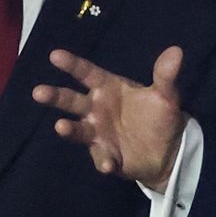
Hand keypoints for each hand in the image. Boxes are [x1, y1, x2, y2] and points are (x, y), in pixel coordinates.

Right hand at [33, 46, 186, 192]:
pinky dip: (104, 161)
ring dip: (69, 129)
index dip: (72, 64)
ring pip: (78, 130)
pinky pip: (102, 157)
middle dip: (55, 96)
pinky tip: (108, 165)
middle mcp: (96, 109)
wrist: (168, 150)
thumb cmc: (159, 116)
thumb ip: (165, 75)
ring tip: (61, 127)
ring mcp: (98, 133)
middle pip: (71, 100)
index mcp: (108, 88)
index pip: (87, 73)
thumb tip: (176, 51)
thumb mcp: (165, 95)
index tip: (55, 55)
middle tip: (38, 92)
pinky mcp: (106, 155)